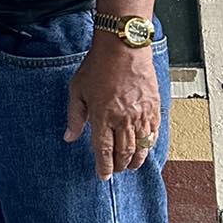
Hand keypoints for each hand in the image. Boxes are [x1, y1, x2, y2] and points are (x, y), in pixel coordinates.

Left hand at [64, 36, 161, 178]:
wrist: (123, 46)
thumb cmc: (97, 65)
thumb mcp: (77, 90)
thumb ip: (74, 116)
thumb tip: (69, 137)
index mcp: (102, 116)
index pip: (104, 151)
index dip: (103, 167)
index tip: (102, 176)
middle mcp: (123, 119)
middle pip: (124, 153)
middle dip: (119, 166)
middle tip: (115, 171)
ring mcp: (141, 114)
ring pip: (141, 147)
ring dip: (136, 160)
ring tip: (130, 165)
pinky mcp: (154, 107)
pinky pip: (153, 133)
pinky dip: (149, 145)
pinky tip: (145, 148)